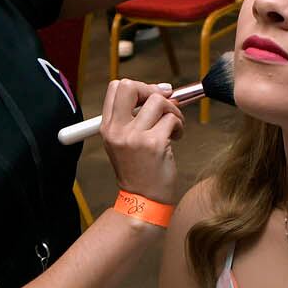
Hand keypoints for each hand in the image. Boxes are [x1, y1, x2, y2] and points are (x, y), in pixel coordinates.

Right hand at [99, 78, 183, 204]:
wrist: (143, 201)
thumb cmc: (140, 171)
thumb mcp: (125, 143)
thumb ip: (136, 117)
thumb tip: (163, 90)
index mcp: (107, 128)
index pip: (116, 88)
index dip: (138, 87)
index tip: (151, 97)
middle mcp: (117, 130)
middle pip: (131, 86)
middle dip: (152, 90)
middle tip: (163, 105)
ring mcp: (135, 137)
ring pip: (158, 101)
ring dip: (173, 110)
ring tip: (174, 126)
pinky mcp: (154, 144)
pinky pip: (172, 119)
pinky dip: (180, 125)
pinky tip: (177, 137)